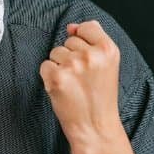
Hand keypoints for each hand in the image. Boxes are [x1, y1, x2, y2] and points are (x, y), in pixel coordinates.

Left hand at [38, 20, 126, 153]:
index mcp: (108, 49)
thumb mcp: (107, 64)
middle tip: (82, 78)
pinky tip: (63, 89)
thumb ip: (92, 40)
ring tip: (73, 84)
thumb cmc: (100, 97)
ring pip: (55, 52)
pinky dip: (49, 77)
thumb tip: (71, 27)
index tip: (88, 59)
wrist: (95, 126)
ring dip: (60, 67)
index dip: (83, 42)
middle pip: (69, 41)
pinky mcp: (57, 76)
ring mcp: (73, 65)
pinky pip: (45, 65)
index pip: (87, 27)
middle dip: (72, 57)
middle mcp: (91, 55)